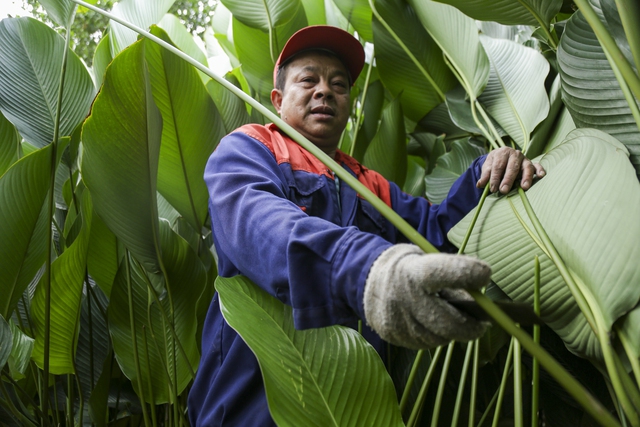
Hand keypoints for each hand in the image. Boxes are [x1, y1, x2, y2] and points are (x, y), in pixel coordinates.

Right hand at [363, 244, 490, 348]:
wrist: (366, 280)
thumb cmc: (408, 269)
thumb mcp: (426, 261)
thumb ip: (450, 277)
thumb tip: (478, 301)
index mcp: (413, 272)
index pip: (442, 272)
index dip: (466, 273)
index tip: (485, 274)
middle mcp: (403, 297)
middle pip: (449, 322)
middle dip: (471, 326)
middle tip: (482, 323)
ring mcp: (396, 320)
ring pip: (439, 338)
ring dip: (452, 332)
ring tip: (449, 318)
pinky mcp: (392, 336)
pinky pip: (424, 343)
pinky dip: (434, 336)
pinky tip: (430, 324)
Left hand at [476, 147, 544, 193]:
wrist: (502, 156)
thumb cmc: (495, 163)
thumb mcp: (488, 167)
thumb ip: (485, 175)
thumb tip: (480, 185)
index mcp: (502, 153)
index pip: (498, 166)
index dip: (495, 177)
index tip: (493, 188)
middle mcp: (515, 154)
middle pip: (512, 167)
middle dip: (508, 179)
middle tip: (504, 190)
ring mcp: (524, 158)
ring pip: (527, 167)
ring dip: (526, 177)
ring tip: (524, 187)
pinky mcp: (531, 163)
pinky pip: (537, 166)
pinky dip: (540, 170)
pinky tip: (541, 176)